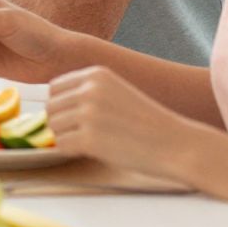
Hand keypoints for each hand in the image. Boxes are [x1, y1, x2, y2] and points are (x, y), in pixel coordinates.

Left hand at [47, 66, 206, 181]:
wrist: (176, 144)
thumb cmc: (147, 123)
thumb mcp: (117, 93)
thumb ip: (88, 92)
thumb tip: (52, 104)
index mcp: (96, 74)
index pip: (55, 88)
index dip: (62, 106)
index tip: (77, 118)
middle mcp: (90, 90)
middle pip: (50, 107)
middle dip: (62, 123)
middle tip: (84, 134)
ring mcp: (88, 114)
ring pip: (53, 127)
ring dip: (66, 137)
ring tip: (92, 142)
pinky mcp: (89, 139)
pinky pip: (61, 146)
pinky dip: (72, 152)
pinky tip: (94, 151)